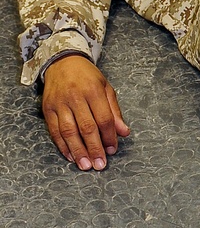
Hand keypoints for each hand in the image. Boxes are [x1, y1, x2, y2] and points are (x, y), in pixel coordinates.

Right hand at [41, 55, 129, 169]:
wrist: (63, 62)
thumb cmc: (87, 77)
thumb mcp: (106, 88)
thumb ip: (115, 111)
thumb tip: (124, 132)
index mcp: (93, 91)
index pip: (104, 118)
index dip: (109, 137)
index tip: (112, 150)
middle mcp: (75, 97)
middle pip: (86, 127)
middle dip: (94, 148)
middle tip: (100, 164)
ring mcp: (60, 103)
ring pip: (68, 131)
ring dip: (78, 151)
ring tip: (85, 165)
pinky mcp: (47, 109)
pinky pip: (54, 131)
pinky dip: (62, 145)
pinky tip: (70, 156)